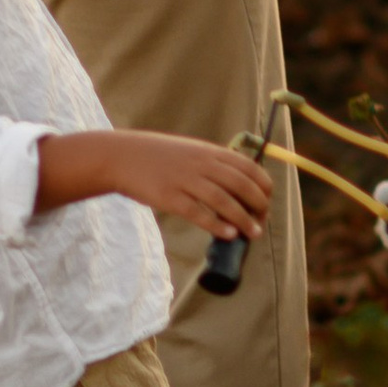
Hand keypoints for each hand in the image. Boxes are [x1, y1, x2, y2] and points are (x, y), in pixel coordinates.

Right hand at [36, 129, 273, 232]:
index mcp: (210, 152)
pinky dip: (217, 225)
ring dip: (243, 220)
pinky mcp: (169, 197)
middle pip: (242, 185)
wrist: (122, 156)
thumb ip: (214, 164)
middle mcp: (202, 164)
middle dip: (258, 206)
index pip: (250, 168)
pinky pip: (199, 213)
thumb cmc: (158, 156)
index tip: (265, 204)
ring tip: (253, 234)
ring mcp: (185, 180)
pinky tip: (228, 235)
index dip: (263, 188)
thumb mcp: (191, 151)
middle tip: (261, 223)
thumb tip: (238, 186)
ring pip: (224, 201)